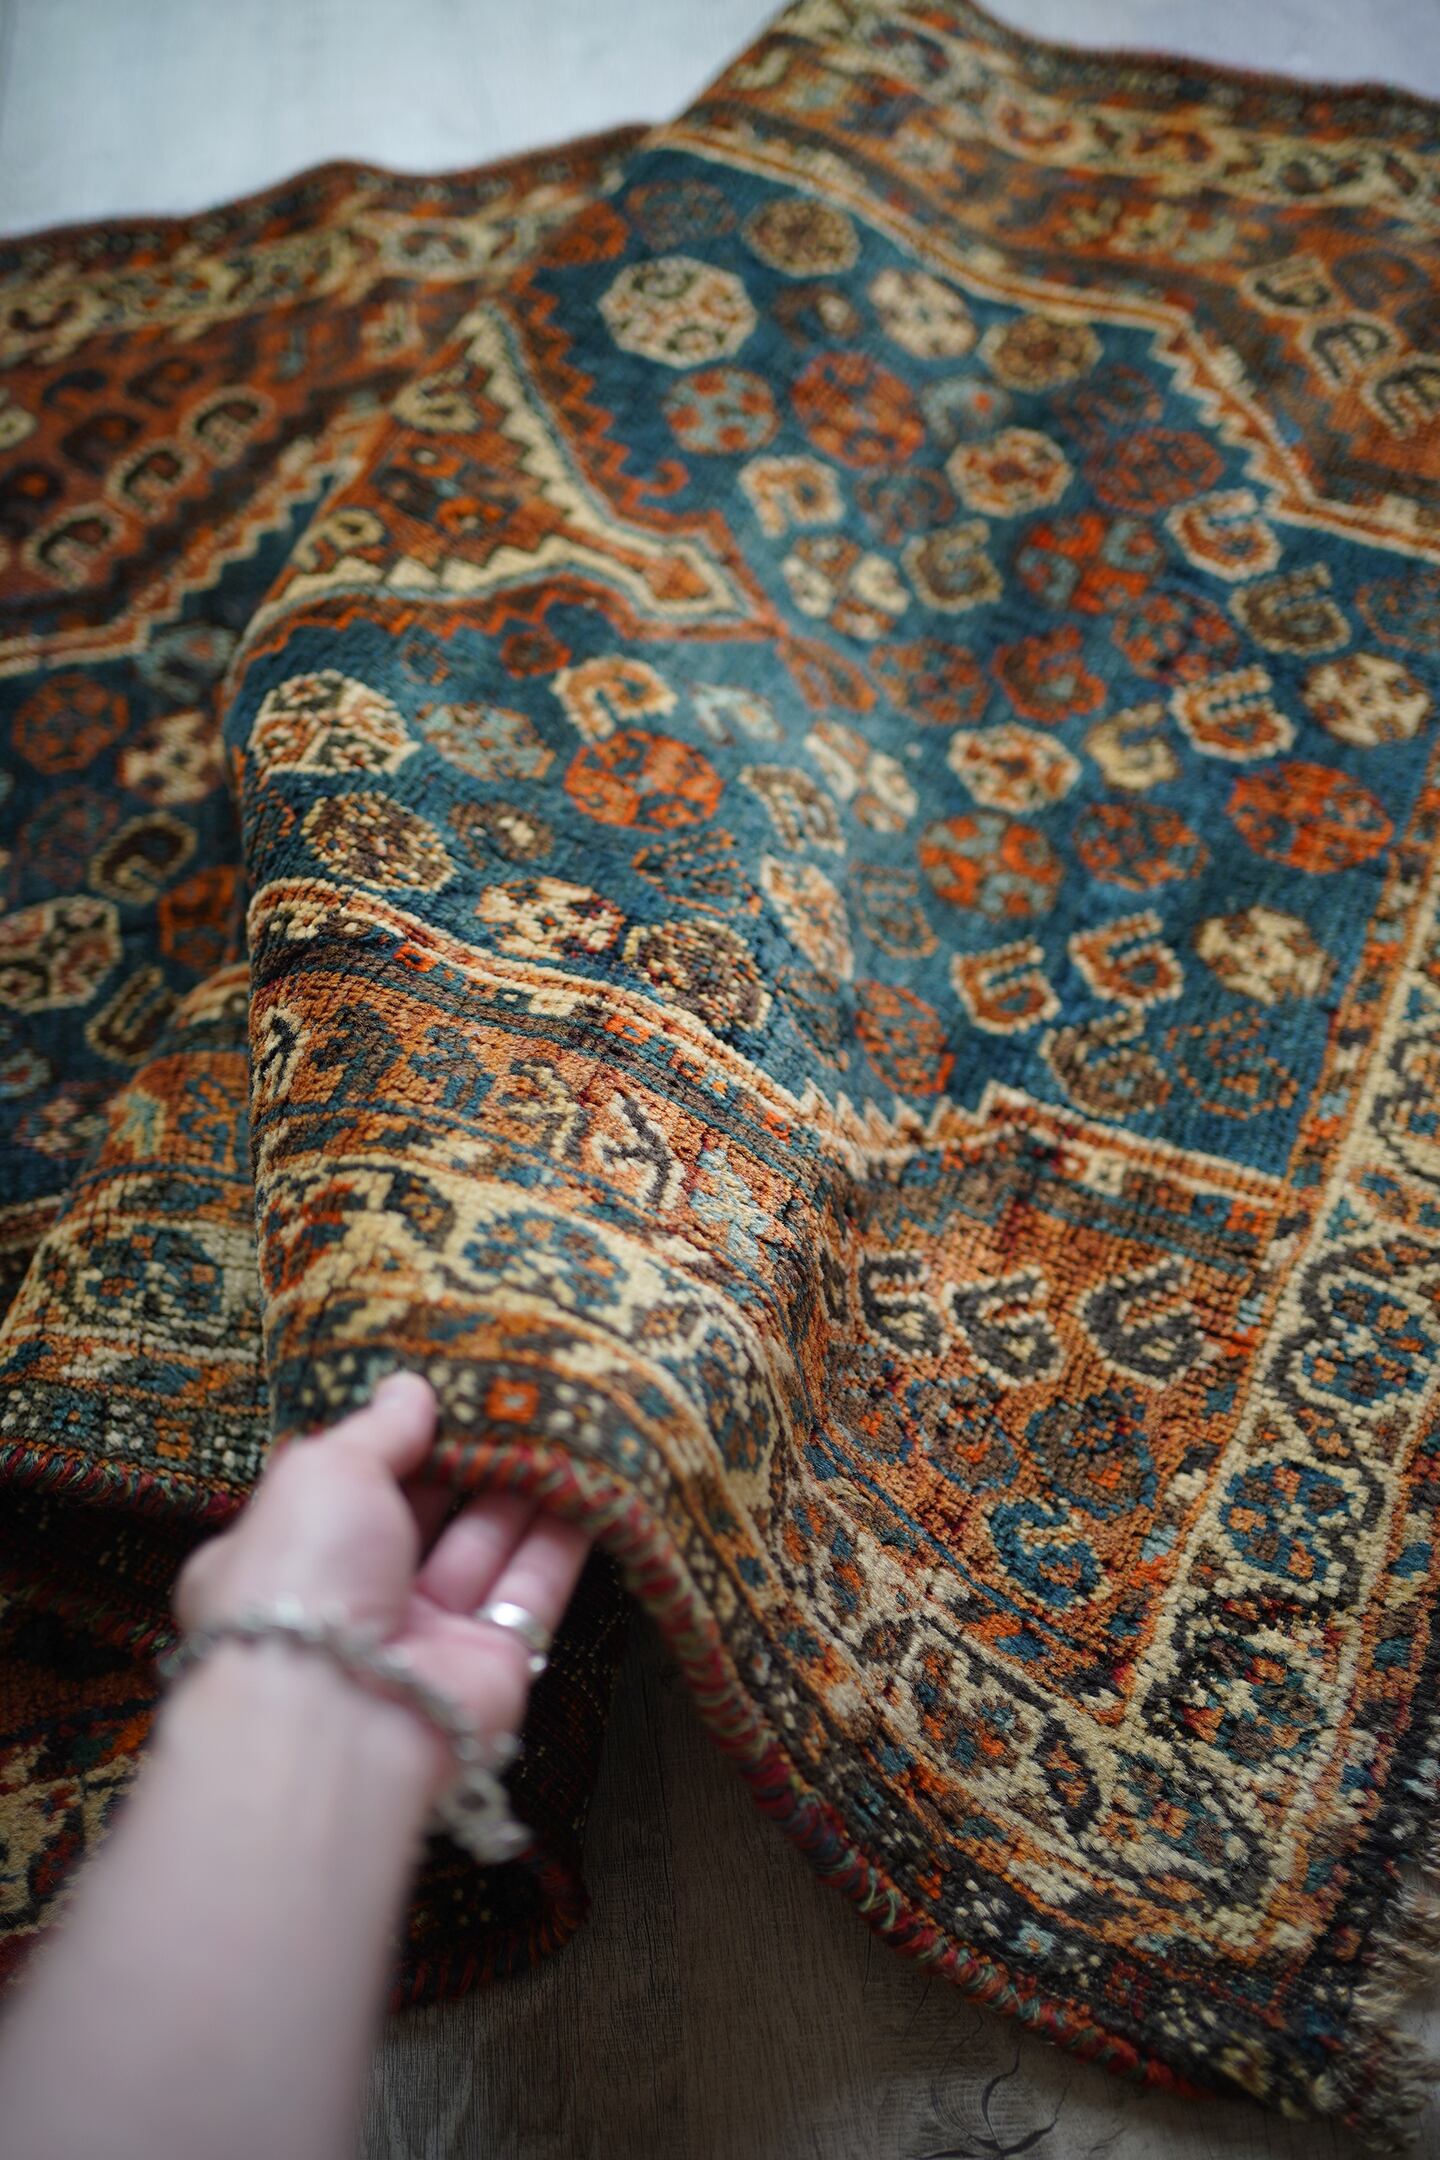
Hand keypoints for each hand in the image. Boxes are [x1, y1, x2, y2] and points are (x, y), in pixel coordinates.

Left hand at [173, 1372, 588, 1795]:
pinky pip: (532, 1587)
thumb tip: (409, 1388)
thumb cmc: (302, 1580)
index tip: (438, 1391)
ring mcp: (424, 1635)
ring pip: (485, 1545)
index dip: (388, 1440)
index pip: (341, 1488)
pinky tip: (594, 1479)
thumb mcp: (323, 1473)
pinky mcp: (492, 1664)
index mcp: (285, 1557)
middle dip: (466, 1457)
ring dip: (524, 1486)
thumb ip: (376, 1430)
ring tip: (567, 1418)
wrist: (339, 1720)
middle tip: (516, 1394)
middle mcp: (353, 1600)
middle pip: (422, 1515)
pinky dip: (564, 1537)